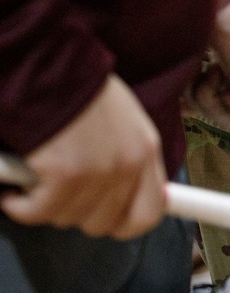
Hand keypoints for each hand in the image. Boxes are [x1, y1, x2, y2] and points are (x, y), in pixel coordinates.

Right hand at [1, 75, 165, 239]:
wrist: (54, 68)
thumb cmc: (83, 90)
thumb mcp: (125, 120)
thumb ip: (129, 157)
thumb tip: (125, 193)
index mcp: (145, 150)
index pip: (149, 213)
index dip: (124, 224)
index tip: (108, 221)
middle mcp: (127, 166)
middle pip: (103, 223)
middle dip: (78, 212)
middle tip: (61, 191)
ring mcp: (97, 174)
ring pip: (67, 219)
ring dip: (48, 203)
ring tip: (41, 176)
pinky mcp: (63, 178)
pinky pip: (36, 213)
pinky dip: (19, 204)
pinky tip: (16, 185)